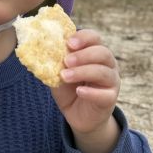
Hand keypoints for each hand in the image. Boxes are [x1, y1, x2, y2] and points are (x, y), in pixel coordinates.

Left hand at [51, 29, 120, 152]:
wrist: (77, 115)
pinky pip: (105, 94)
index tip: (69, 43)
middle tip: (66, 61)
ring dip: (83, 72)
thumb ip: (55, 62)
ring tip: (65, 76)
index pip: (95, 38)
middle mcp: (108, 65)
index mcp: (95, 53)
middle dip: (83, 55)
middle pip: (103, 53)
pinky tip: (79, 91)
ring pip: (104, 72)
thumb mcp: (58, 73)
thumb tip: (40, 50)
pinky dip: (91, 92)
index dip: (83, 37)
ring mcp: (112, 82)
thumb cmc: (69, 89)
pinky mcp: (110, 98)